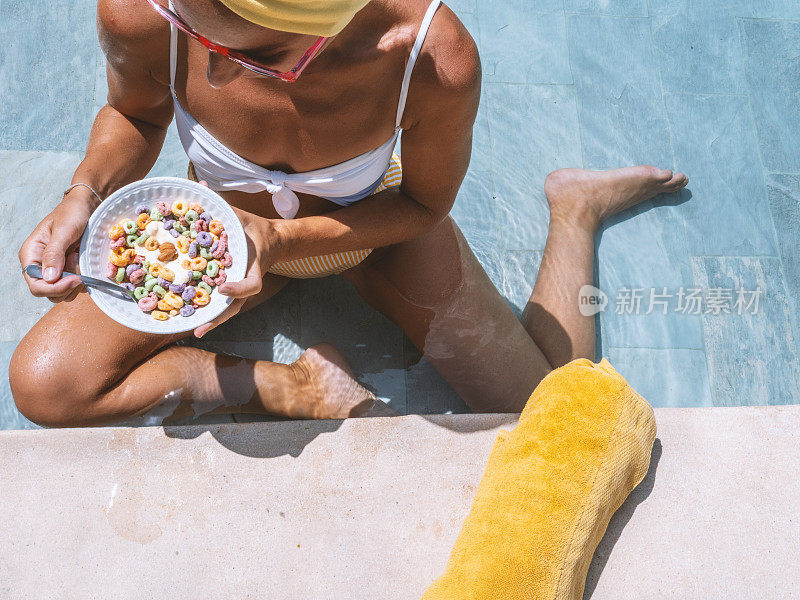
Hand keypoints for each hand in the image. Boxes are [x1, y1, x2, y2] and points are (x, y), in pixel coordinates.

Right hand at [18, 188, 94, 301]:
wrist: (86, 207)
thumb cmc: (72, 213)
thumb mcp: (64, 230)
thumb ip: (54, 253)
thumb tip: (49, 278)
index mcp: (31, 255)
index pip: (36, 285)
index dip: (55, 288)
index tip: (76, 279)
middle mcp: (40, 265)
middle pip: (50, 293)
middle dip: (68, 285)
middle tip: (79, 265)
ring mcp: (55, 269)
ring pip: (64, 293)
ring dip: (77, 282)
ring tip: (80, 259)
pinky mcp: (69, 270)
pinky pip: (75, 287)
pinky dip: (84, 280)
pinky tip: (86, 262)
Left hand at [192, 181, 280, 337]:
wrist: (272, 240)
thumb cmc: (255, 228)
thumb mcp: (241, 215)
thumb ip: (220, 203)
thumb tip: (199, 183)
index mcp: (254, 265)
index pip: (251, 284)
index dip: (238, 288)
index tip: (223, 287)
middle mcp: (247, 280)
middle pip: (236, 305)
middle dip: (219, 317)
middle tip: (200, 327)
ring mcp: (240, 287)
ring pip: (229, 310)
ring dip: (213, 321)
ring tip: (194, 331)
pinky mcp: (232, 289)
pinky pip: (222, 304)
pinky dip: (209, 313)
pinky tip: (193, 322)